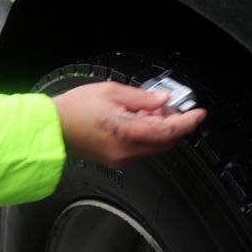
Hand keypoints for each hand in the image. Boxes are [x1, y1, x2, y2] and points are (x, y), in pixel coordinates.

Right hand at [52, 82, 206, 167]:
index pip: (168, 130)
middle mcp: (127, 150)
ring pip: (153, 146)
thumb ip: (141, 98)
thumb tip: (162, 100)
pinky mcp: (115, 160)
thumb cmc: (74, 108)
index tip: (199, 114)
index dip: (188, 122)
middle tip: (167, 106)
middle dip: (172, 124)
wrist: (53, 126)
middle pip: (165, 142)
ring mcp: (121, 158)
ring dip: (158, 130)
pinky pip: (140, 149)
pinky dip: (145, 136)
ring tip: (146, 110)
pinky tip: (135, 121)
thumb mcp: (110, 91)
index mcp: (128, 132)